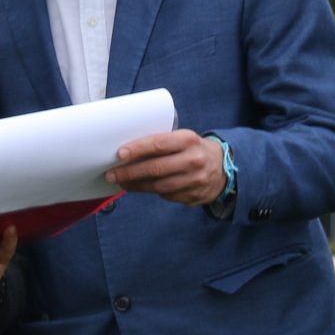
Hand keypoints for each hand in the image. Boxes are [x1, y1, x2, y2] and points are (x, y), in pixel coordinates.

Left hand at [106, 130, 226, 206]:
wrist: (223, 168)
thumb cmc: (193, 149)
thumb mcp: (183, 139)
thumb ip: (162, 143)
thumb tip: (127, 151)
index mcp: (188, 140)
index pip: (158, 143)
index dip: (137, 149)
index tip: (119, 153)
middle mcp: (193, 160)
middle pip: (155, 168)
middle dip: (130, 172)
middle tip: (111, 174)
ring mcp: (195, 180)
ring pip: (158, 186)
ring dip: (136, 185)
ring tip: (121, 182)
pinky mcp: (193, 196)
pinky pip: (166, 195)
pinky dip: (150, 191)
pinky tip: (139, 187)